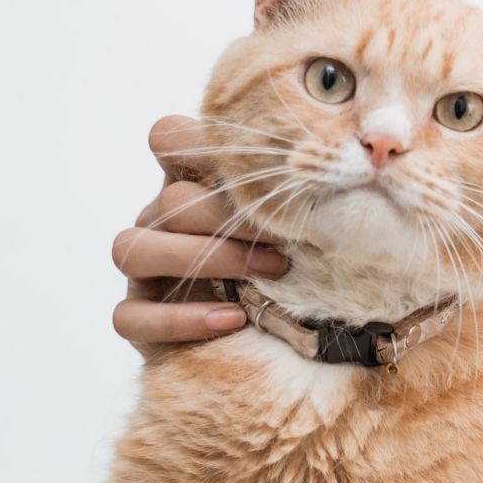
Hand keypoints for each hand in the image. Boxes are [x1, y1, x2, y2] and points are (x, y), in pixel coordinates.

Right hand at [111, 115, 287, 351]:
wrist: (281, 343)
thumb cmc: (293, 271)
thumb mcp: (299, 228)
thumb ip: (300, 196)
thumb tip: (351, 158)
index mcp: (193, 187)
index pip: (168, 138)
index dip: (193, 139)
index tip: (245, 164)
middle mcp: (161, 223)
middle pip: (169, 202)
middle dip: (228, 218)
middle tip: (285, 240)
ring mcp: (145, 271)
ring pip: (134, 249)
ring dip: (204, 258)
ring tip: (265, 276)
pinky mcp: (137, 319)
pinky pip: (131, 316)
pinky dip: (181, 318)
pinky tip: (233, 319)